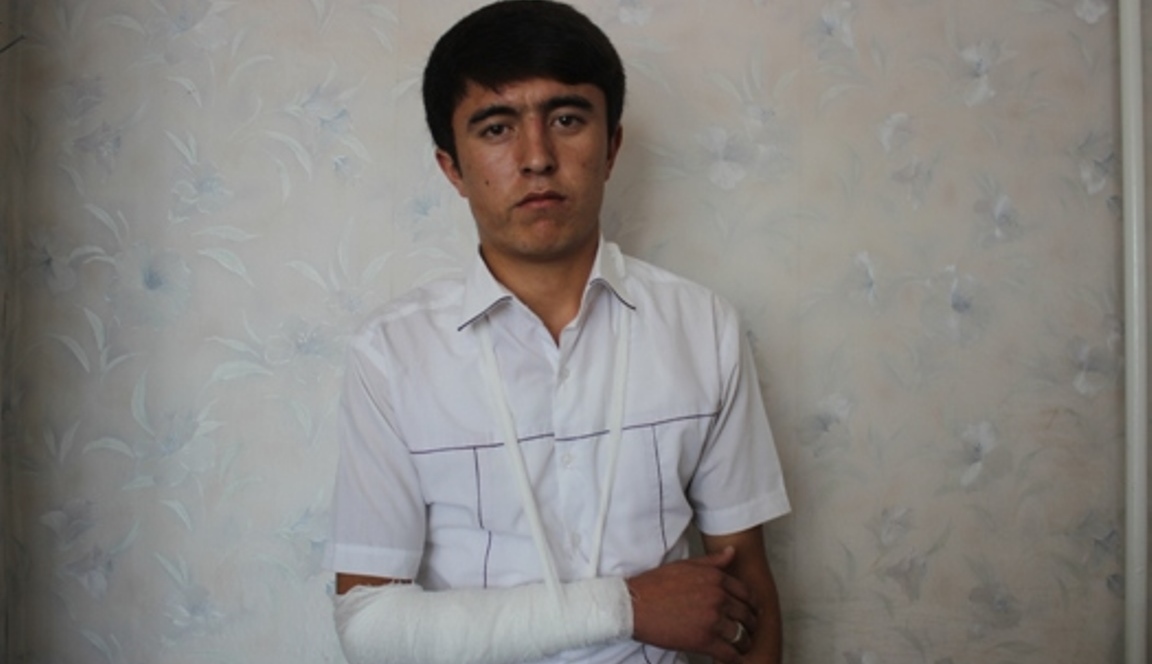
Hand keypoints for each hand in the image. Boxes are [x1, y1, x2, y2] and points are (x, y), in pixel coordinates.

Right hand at [626, 546, 758, 662]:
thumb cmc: (655, 585)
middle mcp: (718, 597)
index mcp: (715, 578)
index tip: (751, 613)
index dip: (752, 606)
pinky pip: (729, 653)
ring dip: (744, 643)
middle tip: (749, 632)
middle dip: (751, 626)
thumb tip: (733, 551)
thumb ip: (713, 561)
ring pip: (742, 636)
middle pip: (747, 615)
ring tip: (741, 647)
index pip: (747, 594)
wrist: (634, 605)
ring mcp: (712, 619)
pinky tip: (732, 658)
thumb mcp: (686, 565)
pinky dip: (734, 658)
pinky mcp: (704, 640)